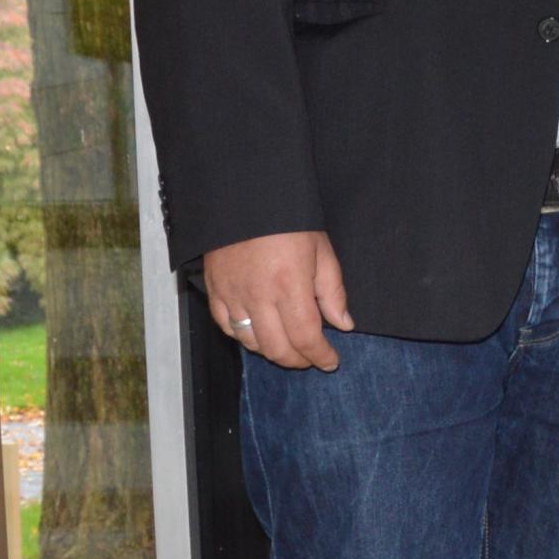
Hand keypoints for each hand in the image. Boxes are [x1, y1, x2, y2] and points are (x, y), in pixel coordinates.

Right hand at [204, 230, 351, 370]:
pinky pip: (226, 327)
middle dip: (298, 360)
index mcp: (290, 286)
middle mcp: (259, 296)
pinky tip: (258, 333)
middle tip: (311, 357)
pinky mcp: (215, 290)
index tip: (330, 361)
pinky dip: (243, 337)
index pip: (306, 337)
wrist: (245, 197)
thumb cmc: (289, 220)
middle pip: (278, 348)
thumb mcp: (321, 251)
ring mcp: (233, 295)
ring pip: (251, 343)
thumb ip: (333, 292)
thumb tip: (343, 325)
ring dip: (272, 351)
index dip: (320, 356)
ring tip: (288, 345)